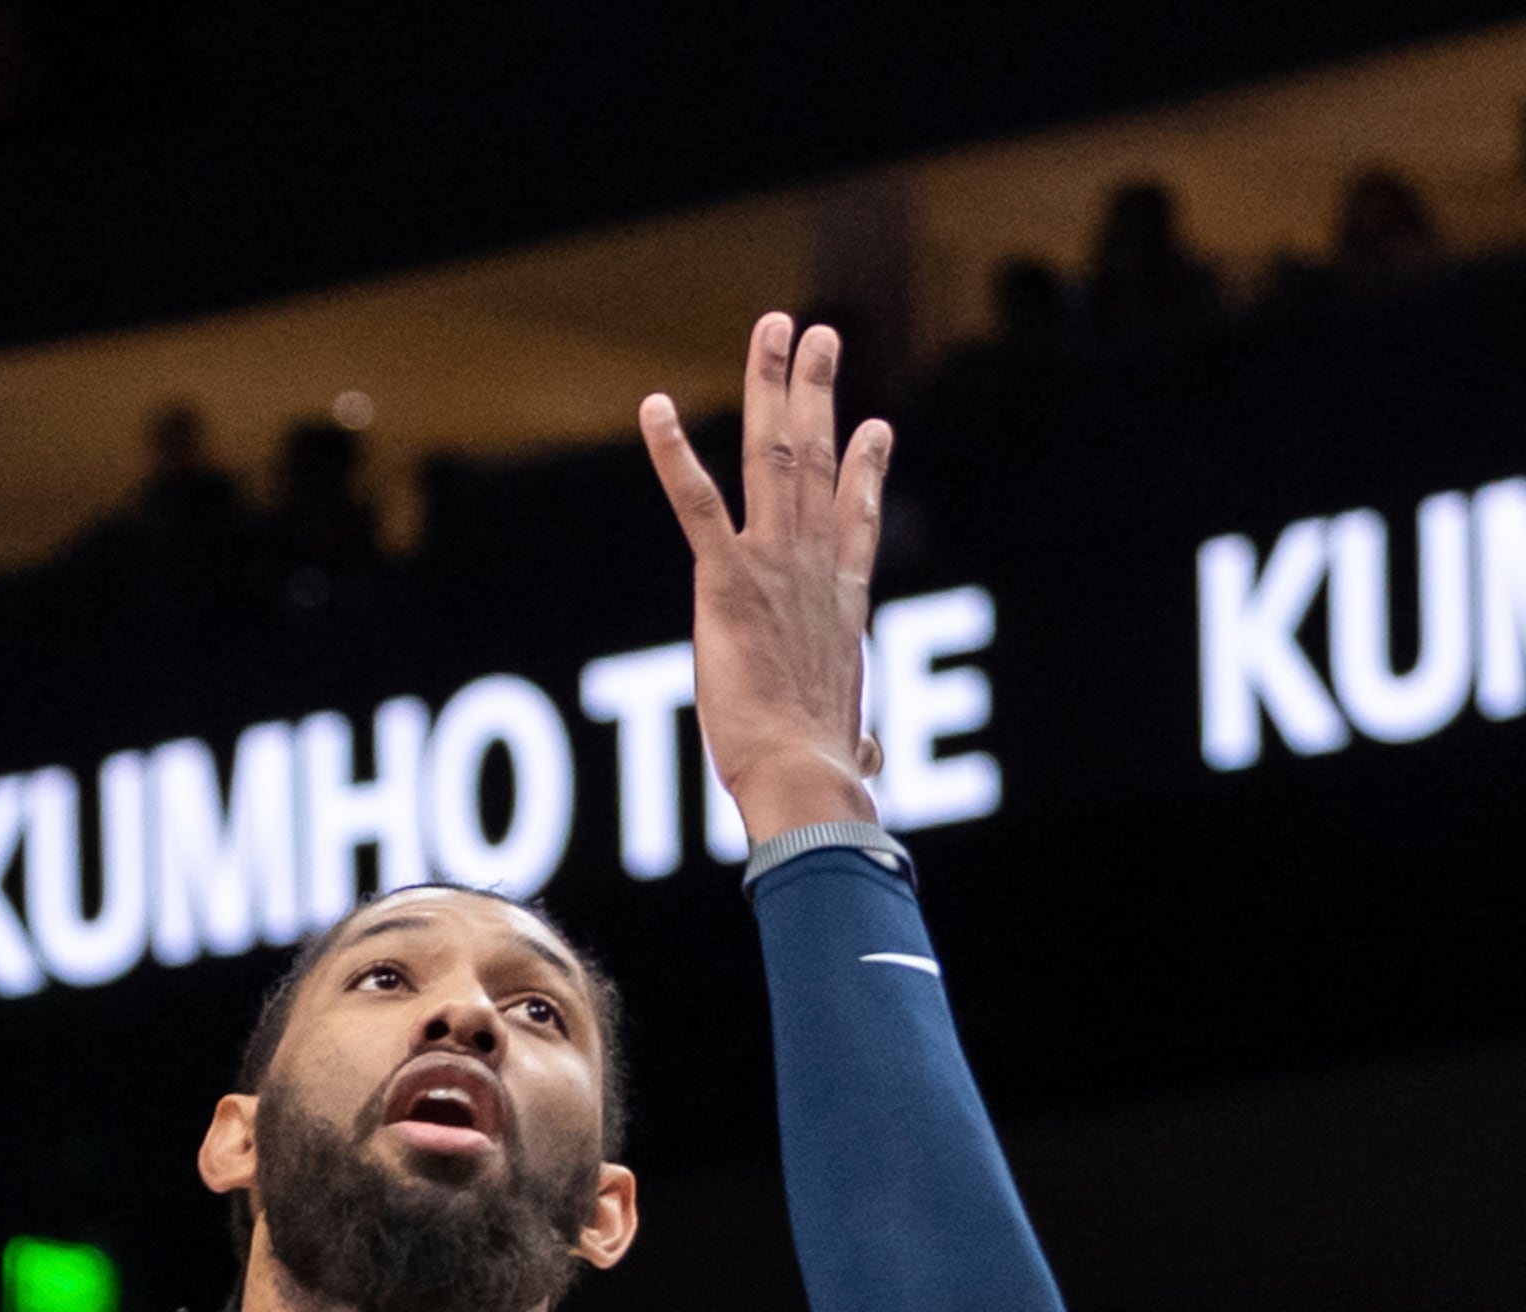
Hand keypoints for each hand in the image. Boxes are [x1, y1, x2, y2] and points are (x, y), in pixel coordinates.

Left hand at [639, 314, 896, 842]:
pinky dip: (671, 452)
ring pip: (775, 453)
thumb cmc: (820, 769)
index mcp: (844, 600)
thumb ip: (852, 737)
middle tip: (819, 333)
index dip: (867, 468)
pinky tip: (651, 405)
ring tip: (776, 327)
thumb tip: (864, 759)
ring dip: (773, 384)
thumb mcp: (844, 742)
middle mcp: (816, 566)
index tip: (875, 426)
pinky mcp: (727, 579)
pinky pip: (696, 502)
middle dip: (817, 390)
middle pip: (820, 458)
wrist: (803, 771)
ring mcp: (774, 564)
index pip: (858, 518)